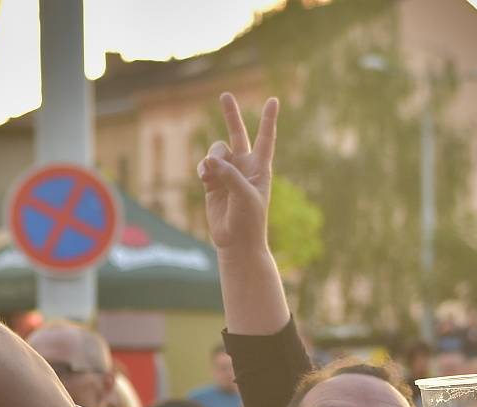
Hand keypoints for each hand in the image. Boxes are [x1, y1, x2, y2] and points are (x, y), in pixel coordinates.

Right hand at [198, 93, 277, 254]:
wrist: (237, 242)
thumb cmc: (249, 220)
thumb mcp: (244, 195)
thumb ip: (229, 174)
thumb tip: (210, 159)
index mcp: (260, 168)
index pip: (265, 138)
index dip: (269, 119)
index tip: (274, 100)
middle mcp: (244, 167)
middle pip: (237, 134)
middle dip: (231, 115)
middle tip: (225, 95)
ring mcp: (228, 173)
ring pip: (216, 151)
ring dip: (212, 158)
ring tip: (210, 174)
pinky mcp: (212, 182)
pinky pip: (205, 165)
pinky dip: (203, 168)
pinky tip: (204, 178)